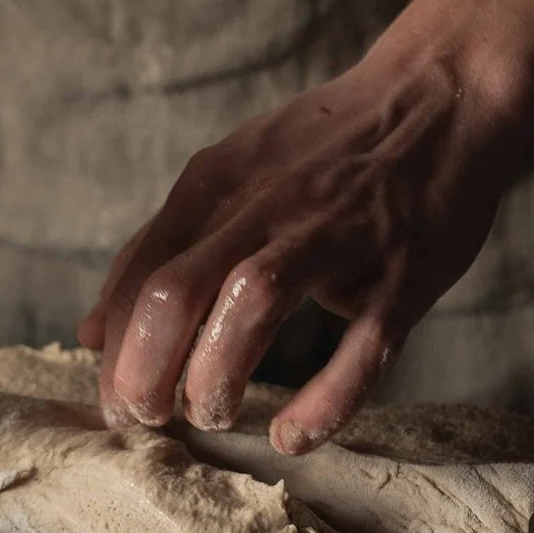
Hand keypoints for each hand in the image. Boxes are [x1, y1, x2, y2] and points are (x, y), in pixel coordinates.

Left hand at [78, 0, 533, 452]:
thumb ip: (160, 250)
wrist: (443, 95)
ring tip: (210, 414)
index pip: (137, 277)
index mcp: (215, 186)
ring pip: (250, 305)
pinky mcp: (402, 274)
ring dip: (214, 376)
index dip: (114, 352)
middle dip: (144, 371)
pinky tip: (289, 437)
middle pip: (173, 293)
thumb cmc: (325, 152)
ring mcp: (336, 237)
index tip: (115, 403)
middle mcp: (265, 206)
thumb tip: (90, 333)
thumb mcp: (228, 179)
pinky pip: (360, 349)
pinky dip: (322, 402)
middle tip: (147, 418)